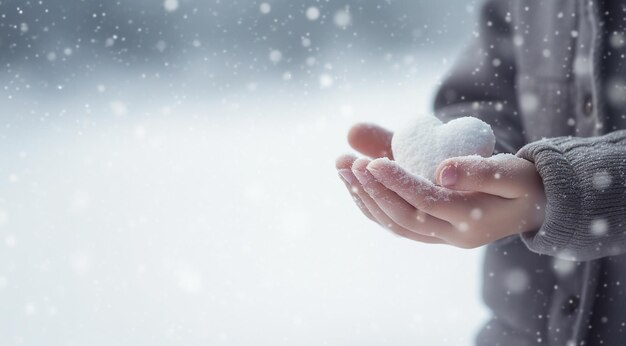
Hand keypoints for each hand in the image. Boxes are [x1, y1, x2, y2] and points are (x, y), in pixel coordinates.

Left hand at [336, 123, 545, 247]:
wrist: (535, 205)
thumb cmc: (525, 182)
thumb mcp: (512, 170)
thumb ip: (480, 169)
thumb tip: (441, 172)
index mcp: (474, 221)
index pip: (426, 202)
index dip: (397, 182)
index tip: (371, 160)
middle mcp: (453, 236)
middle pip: (403, 217)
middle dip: (371, 190)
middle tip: (346, 162)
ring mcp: (441, 238)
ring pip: (395, 224)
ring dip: (366, 198)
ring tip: (342, 168)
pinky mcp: (433, 233)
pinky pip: (397, 225)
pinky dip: (374, 207)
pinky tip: (356, 185)